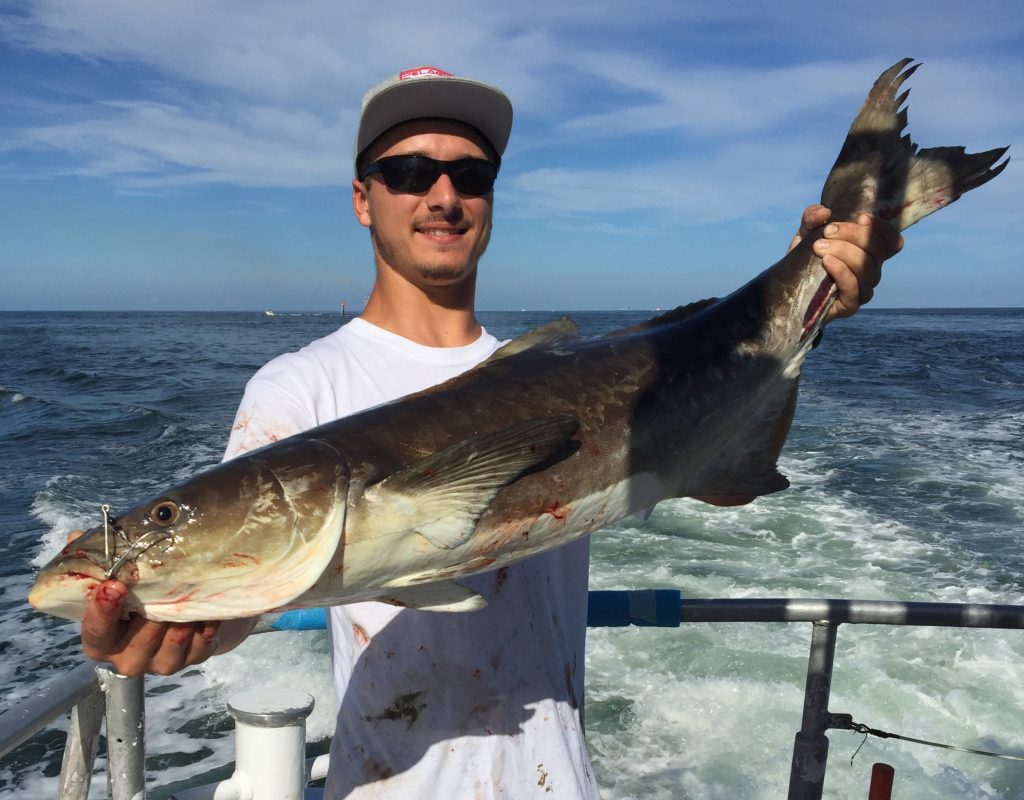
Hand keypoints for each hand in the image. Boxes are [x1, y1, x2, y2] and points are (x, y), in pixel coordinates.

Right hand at [68, 530, 247, 676]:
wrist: (175, 614)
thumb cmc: (137, 595)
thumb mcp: (115, 579)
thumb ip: (98, 562)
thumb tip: (75, 537)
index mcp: (102, 642)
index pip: (96, 634)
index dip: (103, 612)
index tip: (114, 585)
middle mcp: (129, 659)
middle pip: (139, 642)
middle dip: (150, 616)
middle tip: (161, 587)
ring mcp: (161, 664)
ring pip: (172, 645)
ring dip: (181, 619)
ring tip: (187, 594)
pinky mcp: (192, 659)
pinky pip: (201, 645)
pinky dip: (205, 625)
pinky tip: (208, 608)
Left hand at [790, 205, 902, 321]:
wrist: (790, 290)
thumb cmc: (805, 261)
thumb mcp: (806, 235)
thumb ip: (812, 219)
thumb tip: (824, 212)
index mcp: (868, 253)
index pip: (892, 241)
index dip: (882, 228)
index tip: (861, 218)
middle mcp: (871, 271)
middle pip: (876, 249)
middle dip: (852, 234)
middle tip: (826, 232)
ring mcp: (863, 290)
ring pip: (865, 266)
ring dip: (843, 251)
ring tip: (818, 246)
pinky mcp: (850, 305)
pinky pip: (853, 287)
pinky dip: (841, 271)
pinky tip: (826, 261)